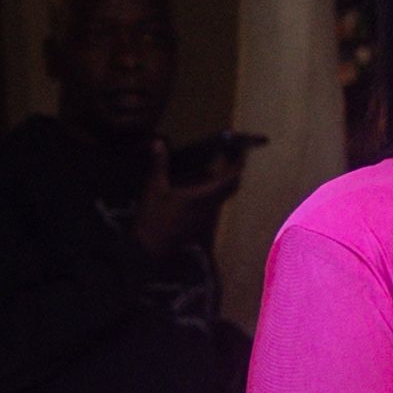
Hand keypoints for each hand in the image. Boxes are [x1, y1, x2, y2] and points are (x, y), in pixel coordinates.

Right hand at [127, 132, 257, 264]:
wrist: (150, 251)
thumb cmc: (154, 219)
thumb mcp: (154, 188)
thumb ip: (160, 164)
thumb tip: (159, 141)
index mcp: (204, 195)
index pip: (230, 179)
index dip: (238, 164)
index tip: (241, 151)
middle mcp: (211, 206)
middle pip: (231, 187)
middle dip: (233, 170)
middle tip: (228, 155)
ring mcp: (207, 216)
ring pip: (222, 195)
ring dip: (221, 181)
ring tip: (211, 165)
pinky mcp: (200, 223)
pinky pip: (212, 203)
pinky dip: (210, 191)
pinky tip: (197, 184)